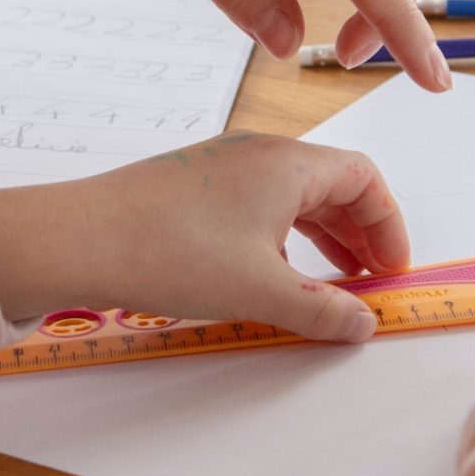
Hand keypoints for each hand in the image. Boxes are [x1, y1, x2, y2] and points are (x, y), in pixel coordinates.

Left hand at [0, 131, 408, 341]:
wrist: (82, 238)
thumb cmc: (174, 252)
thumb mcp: (261, 290)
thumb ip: (323, 310)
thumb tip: (362, 323)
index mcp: (288, 162)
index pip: (363, 178)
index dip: (388, 225)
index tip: (392, 272)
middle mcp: (259, 152)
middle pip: (331, 184)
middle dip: (358, 234)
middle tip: (368, 282)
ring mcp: (222, 164)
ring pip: (292, 195)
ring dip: (321, 236)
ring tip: (330, 282)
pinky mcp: (194, 183)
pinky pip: (257, 202)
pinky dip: (280, 234)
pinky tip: (272, 273)